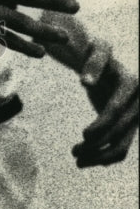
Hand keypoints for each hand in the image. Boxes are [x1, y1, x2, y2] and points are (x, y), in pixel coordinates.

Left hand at [72, 42, 138, 167]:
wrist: (103, 59)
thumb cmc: (96, 51)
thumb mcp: (96, 49)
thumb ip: (93, 63)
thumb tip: (86, 82)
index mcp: (131, 83)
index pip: (116, 109)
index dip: (101, 124)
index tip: (84, 135)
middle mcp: (137, 102)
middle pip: (118, 130)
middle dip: (98, 143)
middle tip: (74, 151)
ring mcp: (135, 116)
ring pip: (122, 145)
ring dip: (100, 156)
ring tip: (76, 158)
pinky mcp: (128, 125)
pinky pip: (120, 147)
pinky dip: (104, 156)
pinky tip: (85, 159)